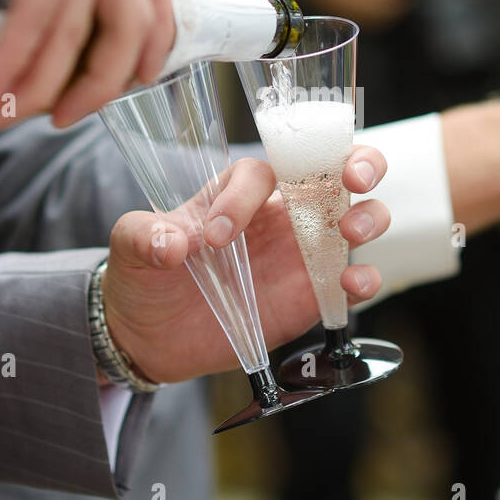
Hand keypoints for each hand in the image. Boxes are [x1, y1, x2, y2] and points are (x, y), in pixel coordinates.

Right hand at [0, 0, 175, 129]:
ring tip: (4, 115)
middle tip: (60, 117)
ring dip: (44, 86)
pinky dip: (17, 63)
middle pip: (132, 17)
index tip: (128, 84)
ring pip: (83, 29)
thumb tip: (33, 43)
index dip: (151, 38)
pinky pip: (46, 19)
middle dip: (101, 81)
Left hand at [101, 147, 390, 383]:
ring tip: (350, 232)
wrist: (150, 337)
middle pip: (337, 168)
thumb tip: (170, 244)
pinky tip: (351, 283)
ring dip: (369, 216)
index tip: (214, 238)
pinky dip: (364, 278)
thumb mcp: (131, 246)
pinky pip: (353, 281)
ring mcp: (304, 253)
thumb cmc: (146, 276)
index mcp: (240, 191)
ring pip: (360, 217)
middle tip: (352, 178)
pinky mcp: (313, 295)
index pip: (262, 171)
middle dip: (358, 163)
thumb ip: (144, 236)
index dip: (243, 197)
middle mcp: (282, 213)